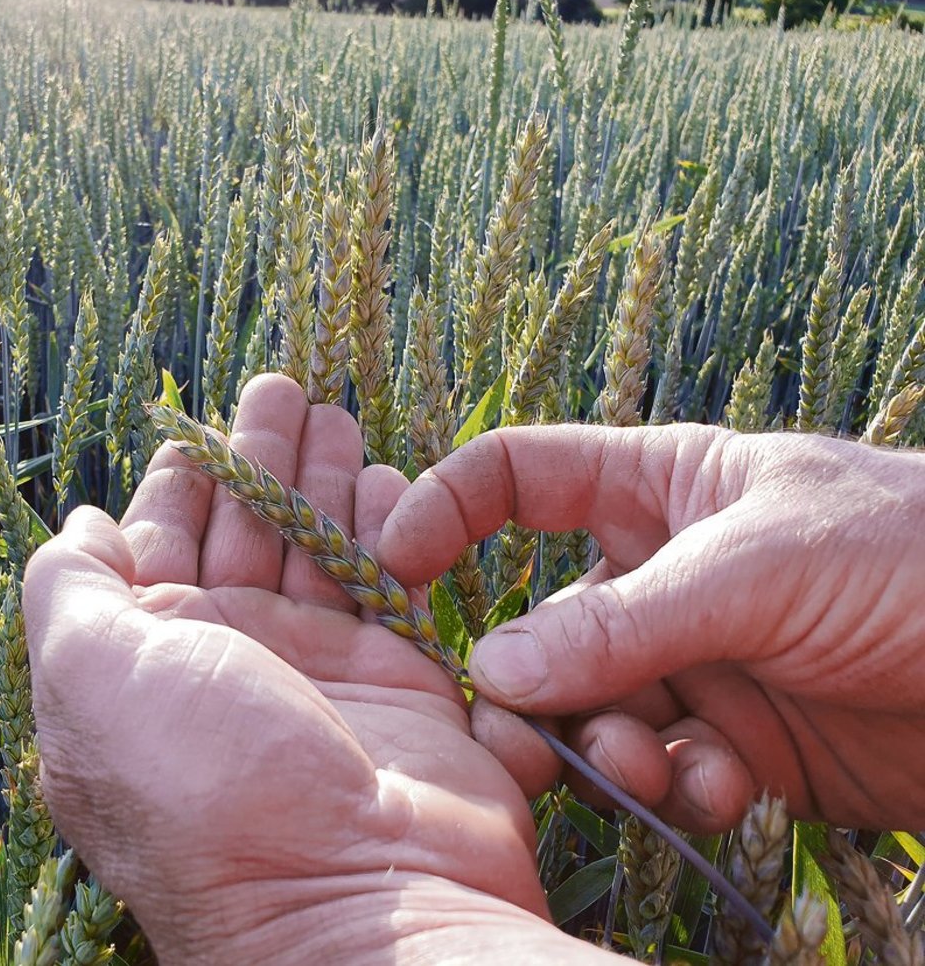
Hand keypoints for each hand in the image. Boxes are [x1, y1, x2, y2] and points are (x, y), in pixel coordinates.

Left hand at [22, 376, 618, 963]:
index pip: (156, 541)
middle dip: (261, 458)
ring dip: (325, 480)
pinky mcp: (399, 684)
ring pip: (317, 548)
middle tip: (285, 388)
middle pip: (243, 532)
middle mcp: (227, 663)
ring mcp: (315, 673)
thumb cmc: (205, 786)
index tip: (199, 421)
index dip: (177, 477)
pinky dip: (390, 532)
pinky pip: (390, 585)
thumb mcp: (93, 676)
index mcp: (145, 659)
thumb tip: (80, 525)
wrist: (354, 901)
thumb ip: (68, 589)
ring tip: (338, 417)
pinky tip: (391, 482)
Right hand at [380, 424, 924, 832]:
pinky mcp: (737, 745)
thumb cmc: (911, 556)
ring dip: (606, 747)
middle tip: (525, 734)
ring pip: (593, 714)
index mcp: (655, 490)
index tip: (393, 568)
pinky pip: (665, 772)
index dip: (446, 510)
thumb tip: (492, 668)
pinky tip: (731, 788)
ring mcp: (695, 665)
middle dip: (531, 683)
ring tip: (650, 765)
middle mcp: (658, 579)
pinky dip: (682, 787)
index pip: (517, 478)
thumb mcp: (761, 565)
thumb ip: (626, 623)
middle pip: (541, 628)